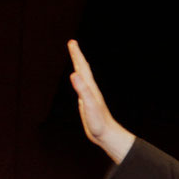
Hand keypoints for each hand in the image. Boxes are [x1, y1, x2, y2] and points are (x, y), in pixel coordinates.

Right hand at [67, 40, 134, 161]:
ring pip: (82, 77)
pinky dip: (79, 81)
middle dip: (76, 56)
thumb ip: (82, 90)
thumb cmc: (99, 122)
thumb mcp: (89, 105)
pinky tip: (79, 82)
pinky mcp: (87, 104)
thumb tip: (74, 73)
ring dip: (78, 66)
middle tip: (72, 44)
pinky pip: (81, 87)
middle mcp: (90, 90)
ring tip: (75, 59)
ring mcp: (89, 96)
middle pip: (83, 69)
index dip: (76, 55)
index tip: (72, 42)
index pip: (82, 68)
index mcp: (90, 88)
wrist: (106, 135)